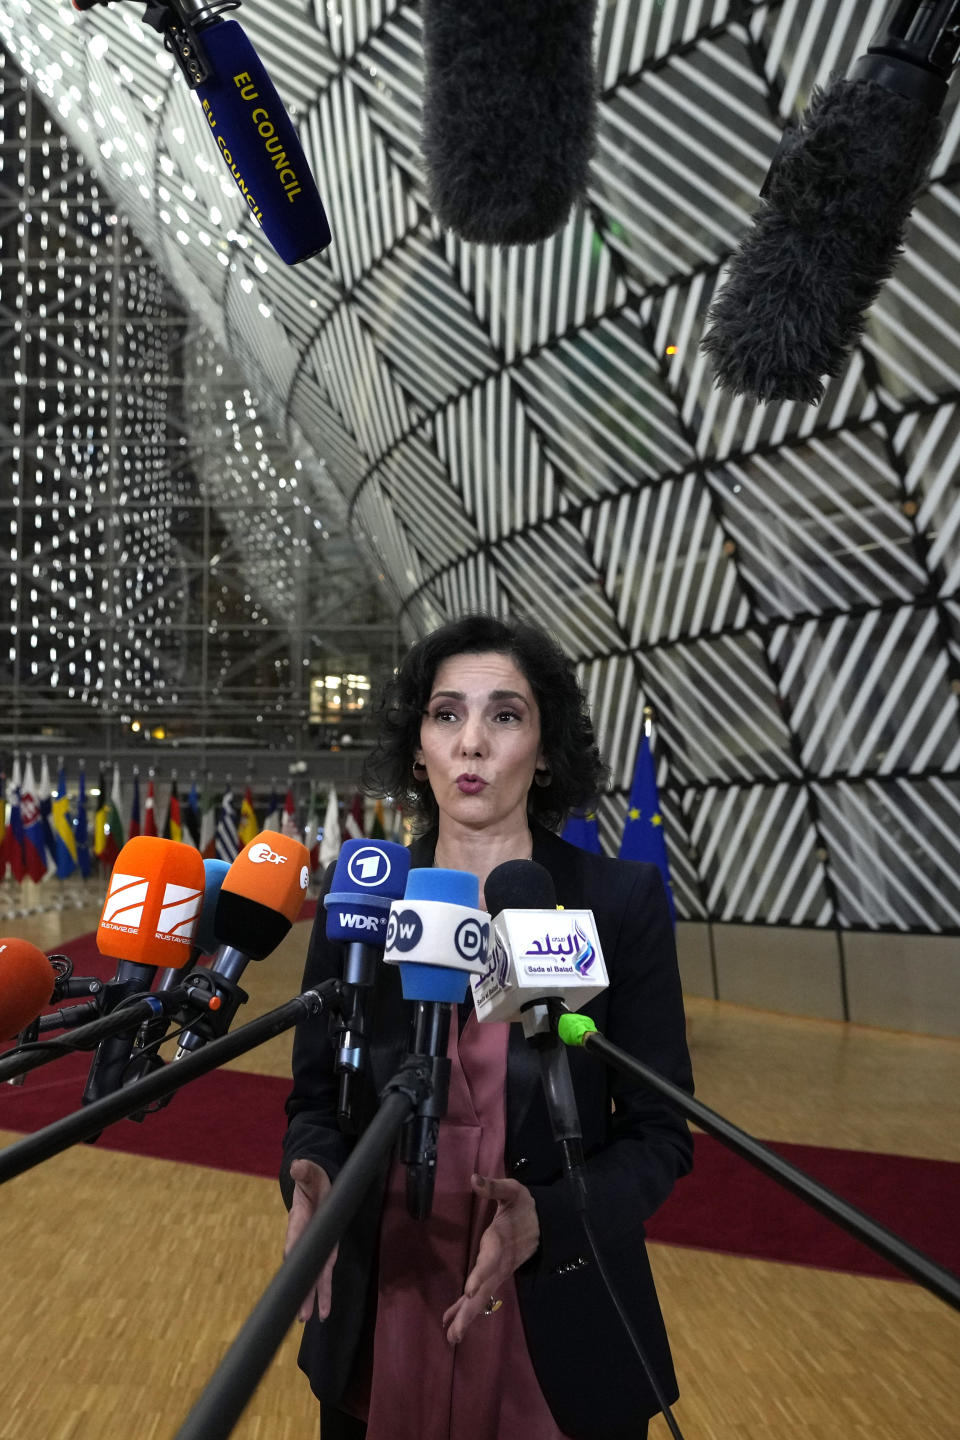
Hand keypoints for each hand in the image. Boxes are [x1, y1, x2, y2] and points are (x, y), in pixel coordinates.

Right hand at [285, 1158, 336, 1322]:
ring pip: (312, 1277)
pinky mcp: (325, 1254)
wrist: (315, 1188)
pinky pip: (323, 1276)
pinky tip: (323, 1314)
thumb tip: (297, 1166)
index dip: (294, 1249)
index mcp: (300, 1219)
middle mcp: (304, 1240)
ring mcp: (315, 1250)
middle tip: (299, 1313)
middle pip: (302, 1267)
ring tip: (308, 1319)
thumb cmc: (312, 1180)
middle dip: (301, 1288)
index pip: (295, 1236)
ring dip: (311, 1297)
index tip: (290, 1262)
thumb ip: (305, 1171)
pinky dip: (323, 1293)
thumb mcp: (311, 1173)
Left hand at [442, 1174, 539, 1344]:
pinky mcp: (495, 1275)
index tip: (470, 1290)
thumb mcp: (512, 1190)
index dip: (481, 1274)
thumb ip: (494, 1186)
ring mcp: (498, 1272)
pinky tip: (452, 1323)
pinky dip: (466, 1309)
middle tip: (455, 1334)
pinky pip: (481, 1295)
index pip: (491, 1260)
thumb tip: (474, 1177)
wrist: (544, 1223)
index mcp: (500, 1241)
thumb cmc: (524, 1205)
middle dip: (470, 1311)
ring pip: (483, 1298)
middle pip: (485, 1290)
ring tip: (452, 1337)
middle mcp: (499, 1262)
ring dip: (467, 1317)